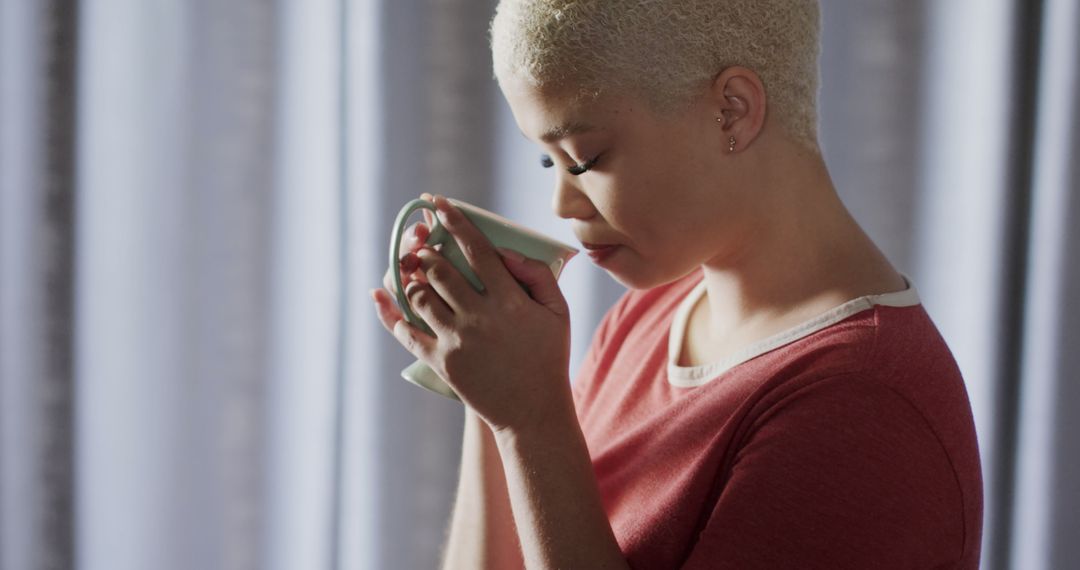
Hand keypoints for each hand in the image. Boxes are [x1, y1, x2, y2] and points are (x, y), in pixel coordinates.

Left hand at [371, 194, 573, 433]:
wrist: (533, 412)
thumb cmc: (548, 357)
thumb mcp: (558, 312)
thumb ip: (537, 274)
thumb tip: (503, 250)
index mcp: (510, 300)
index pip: (476, 250)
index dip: (454, 221)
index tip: (437, 203)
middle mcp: (480, 317)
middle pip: (440, 269)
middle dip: (426, 250)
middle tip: (422, 241)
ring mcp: (457, 340)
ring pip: (420, 296)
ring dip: (411, 276)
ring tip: (411, 267)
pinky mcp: (441, 362)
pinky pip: (406, 332)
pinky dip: (388, 311)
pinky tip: (379, 293)